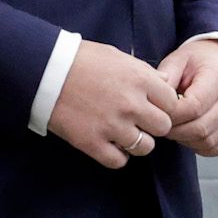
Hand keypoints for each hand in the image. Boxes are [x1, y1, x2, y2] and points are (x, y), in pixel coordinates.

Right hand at [48, 39, 180, 169]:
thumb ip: (144, 73)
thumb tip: (165, 85)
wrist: (44, 71)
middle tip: (140, 121)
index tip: (154, 106)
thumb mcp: (118, 56)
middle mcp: (131, 104)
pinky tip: (110, 145)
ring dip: (137, 142)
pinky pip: (119, 161)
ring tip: (123, 133)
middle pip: (163, 127)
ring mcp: (112, 126)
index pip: (172, 103)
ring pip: (145, 147)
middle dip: (153, 125)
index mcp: (140, 80)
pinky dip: (117, 156)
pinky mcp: (93, 143)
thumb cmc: (80, 60)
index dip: (164, 106)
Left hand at [155, 37, 217, 155]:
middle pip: (201, 128)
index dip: (172, 115)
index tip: (158, 112)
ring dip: (186, 140)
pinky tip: (188, 135)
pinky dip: (199, 146)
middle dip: (175, 131)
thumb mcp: (177, 60)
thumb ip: (165, 79)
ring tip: (174, 127)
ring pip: (209, 141)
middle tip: (161, 124)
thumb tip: (154, 101)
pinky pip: (217, 148)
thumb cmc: (197, 61)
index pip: (194, 107)